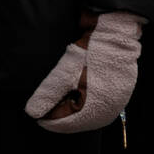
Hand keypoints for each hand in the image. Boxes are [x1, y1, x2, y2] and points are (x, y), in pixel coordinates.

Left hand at [24, 11, 144, 133]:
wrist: (114, 30)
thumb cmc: (91, 51)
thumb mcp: (65, 72)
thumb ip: (48, 94)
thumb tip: (32, 113)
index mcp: (98, 109)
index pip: (67, 123)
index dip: (49, 118)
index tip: (36, 112)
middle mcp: (111, 110)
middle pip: (78, 120)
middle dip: (61, 114)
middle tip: (46, 104)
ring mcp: (118, 101)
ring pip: (88, 113)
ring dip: (73, 108)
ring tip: (60, 96)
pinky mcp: (121, 91)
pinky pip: (99, 105)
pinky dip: (86, 101)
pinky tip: (76, 92)